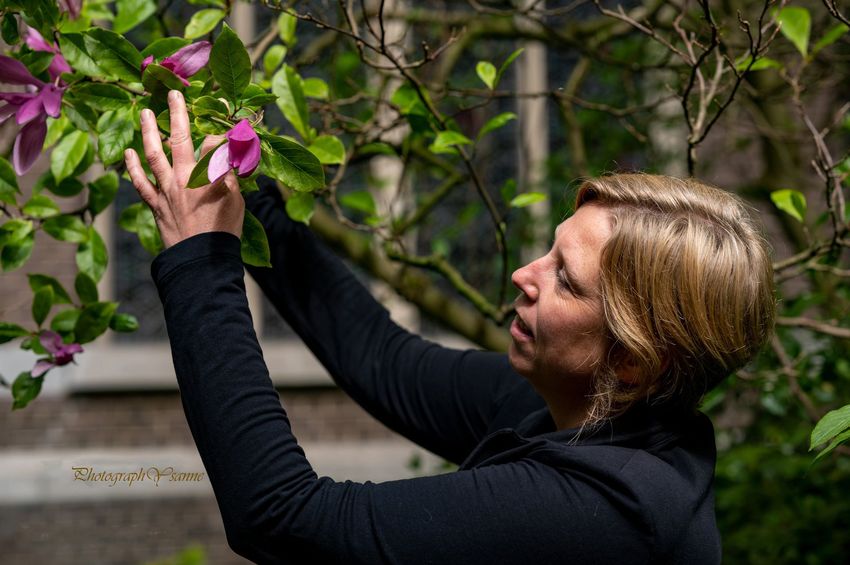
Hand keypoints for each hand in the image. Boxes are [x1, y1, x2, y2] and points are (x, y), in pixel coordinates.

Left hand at [124, 90, 244, 248]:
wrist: (201, 261)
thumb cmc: (223, 231)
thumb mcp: (235, 200)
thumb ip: (229, 173)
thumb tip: (228, 152)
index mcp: (206, 177)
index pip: (212, 144)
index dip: (220, 133)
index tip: (227, 130)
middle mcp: (182, 179)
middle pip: (179, 139)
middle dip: (176, 114)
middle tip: (173, 93)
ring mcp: (165, 191)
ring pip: (153, 155)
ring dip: (148, 132)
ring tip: (144, 114)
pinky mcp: (156, 206)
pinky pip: (140, 183)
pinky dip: (133, 167)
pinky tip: (129, 153)